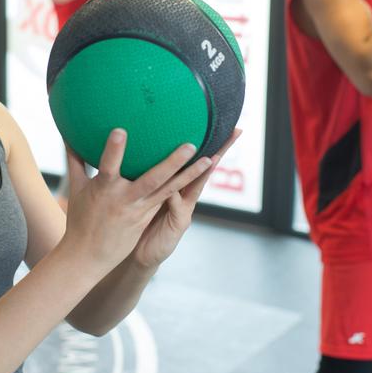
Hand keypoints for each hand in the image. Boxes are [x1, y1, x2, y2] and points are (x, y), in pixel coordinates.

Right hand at [61, 129, 216, 275]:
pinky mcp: (148, 217)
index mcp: (104, 189)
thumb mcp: (76, 188)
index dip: (114, 150)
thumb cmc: (80, 219)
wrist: (89, 256)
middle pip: (151, 179)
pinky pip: (169, 198)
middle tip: (189, 145)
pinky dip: (184, 186)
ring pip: (168, 189)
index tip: (120, 131)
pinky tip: (199, 174)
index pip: (108, 166)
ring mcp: (140, 210)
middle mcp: (125, 199)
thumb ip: (75, 160)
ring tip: (210, 159)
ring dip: (189, 174)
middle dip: (171, 162)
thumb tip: (68, 135)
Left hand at [130, 128, 241, 268]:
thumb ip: (145, 170)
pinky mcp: (178, 225)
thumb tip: (140, 141)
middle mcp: (185, 193)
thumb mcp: (143, 189)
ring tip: (213, 157)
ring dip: (203, 172)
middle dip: (220, 150)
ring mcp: (184, 209)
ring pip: (196, 186)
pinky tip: (175, 190)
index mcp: (177, 182)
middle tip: (233, 132)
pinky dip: (177, 199)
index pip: (194, 157)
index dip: (208, 140)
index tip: (218, 120)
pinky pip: (178, 209)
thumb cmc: (139, 217)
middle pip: (204, 167)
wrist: (138, 251)